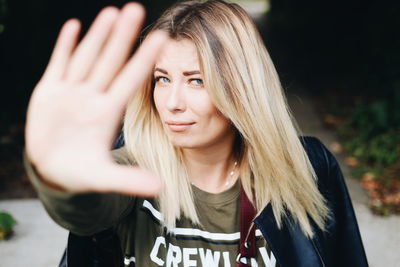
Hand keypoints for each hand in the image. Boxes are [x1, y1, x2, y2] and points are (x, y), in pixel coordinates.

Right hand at [25, 3, 165, 195]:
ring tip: (112, 12)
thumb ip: (128, 180)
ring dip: (98, 36)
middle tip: (136, 9)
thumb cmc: (80, 174)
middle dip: (122, 36)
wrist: (53, 172)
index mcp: (107, 114)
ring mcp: (70, 93)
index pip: (130, 80)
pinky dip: (65, 47)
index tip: (163, 38)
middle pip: (110, 61)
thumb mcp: (102, 178)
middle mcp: (92, 98)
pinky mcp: (48, 93)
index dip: (144, 59)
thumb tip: (159, 188)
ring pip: (87, 57)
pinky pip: (58, 65)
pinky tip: (74, 26)